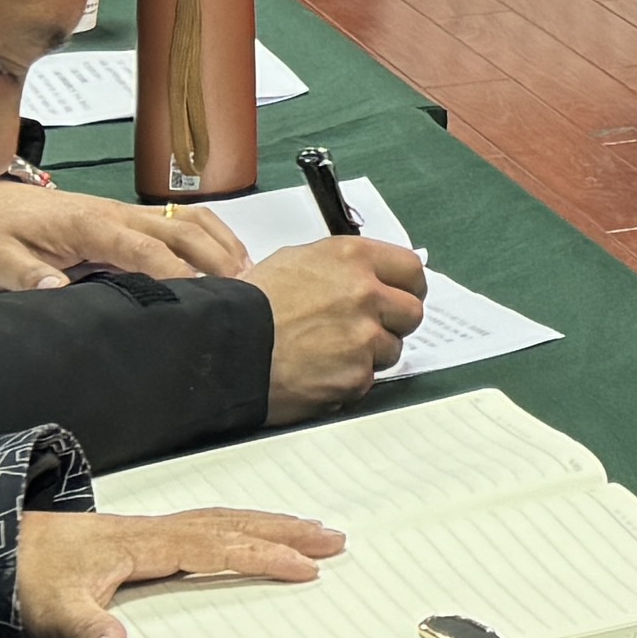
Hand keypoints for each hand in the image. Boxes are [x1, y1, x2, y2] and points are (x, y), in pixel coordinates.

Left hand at [0, 177, 241, 289]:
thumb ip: (24, 276)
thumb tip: (57, 291)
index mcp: (88, 224)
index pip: (142, 249)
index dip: (173, 273)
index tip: (197, 298)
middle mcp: (116, 214)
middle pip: (180, 229)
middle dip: (214, 258)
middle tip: (241, 290)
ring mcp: (126, 212)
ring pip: (189, 220)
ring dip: (221, 243)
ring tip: (247, 275)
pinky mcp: (129, 218)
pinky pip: (182, 218)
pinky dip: (213, 234)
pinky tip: (229, 255)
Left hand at [16, 506, 342, 637]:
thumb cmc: (24, 580)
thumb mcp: (52, 614)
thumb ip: (87, 632)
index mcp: (143, 545)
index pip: (216, 548)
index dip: (261, 556)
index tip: (305, 567)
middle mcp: (152, 531)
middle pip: (232, 523)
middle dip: (285, 530)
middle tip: (335, 538)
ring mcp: (147, 531)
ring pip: (221, 519)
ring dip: (269, 523)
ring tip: (311, 530)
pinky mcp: (139, 538)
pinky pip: (206, 525)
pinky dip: (241, 526)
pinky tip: (248, 536)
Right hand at [254, 233, 430, 421]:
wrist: (224, 347)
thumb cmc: (251, 304)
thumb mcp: (296, 261)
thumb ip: (343, 267)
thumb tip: (372, 276)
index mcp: (353, 258)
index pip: (412, 268)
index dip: (407, 286)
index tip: (401, 296)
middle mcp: (365, 293)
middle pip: (412, 311)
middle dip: (393, 323)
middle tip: (366, 330)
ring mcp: (363, 337)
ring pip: (392, 349)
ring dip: (369, 354)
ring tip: (329, 352)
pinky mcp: (356, 376)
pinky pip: (367, 379)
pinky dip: (347, 380)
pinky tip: (319, 372)